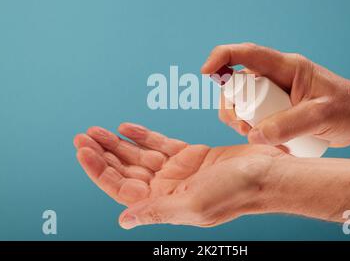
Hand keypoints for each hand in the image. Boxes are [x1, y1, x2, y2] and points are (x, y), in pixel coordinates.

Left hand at [74, 123, 286, 228]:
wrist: (266, 174)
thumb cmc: (236, 192)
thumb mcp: (193, 205)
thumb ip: (156, 211)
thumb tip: (124, 220)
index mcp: (164, 203)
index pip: (121, 188)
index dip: (100, 170)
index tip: (83, 151)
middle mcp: (167, 189)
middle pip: (126, 170)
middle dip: (103, 153)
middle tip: (83, 136)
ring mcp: (177, 171)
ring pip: (139, 155)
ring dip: (117, 143)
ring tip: (97, 130)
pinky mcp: (189, 155)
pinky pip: (159, 144)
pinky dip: (142, 135)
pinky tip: (126, 128)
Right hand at [202, 43, 349, 147]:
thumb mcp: (322, 116)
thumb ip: (289, 124)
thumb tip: (255, 134)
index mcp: (287, 68)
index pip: (247, 54)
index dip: (222, 58)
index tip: (205, 72)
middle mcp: (276, 78)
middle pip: (237, 86)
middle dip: (233, 108)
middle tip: (247, 129)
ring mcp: (275, 95)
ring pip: (242, 104)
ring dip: (243, 122)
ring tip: (263, 138)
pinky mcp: (277, 110)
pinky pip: (254, 119)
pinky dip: (256, 132)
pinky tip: (275, 143)